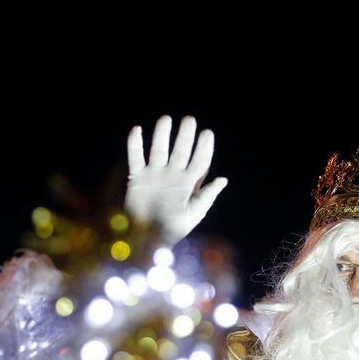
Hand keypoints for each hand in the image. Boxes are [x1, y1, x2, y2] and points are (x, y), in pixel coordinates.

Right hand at [125, 114, 228, 245]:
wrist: (146, 240)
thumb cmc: (172, 230)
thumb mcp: (193, 214)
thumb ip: (206, 196)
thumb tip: (224, 179)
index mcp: (189, 184)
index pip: (200, 162)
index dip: (204, 148)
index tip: (207, 134)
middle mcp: (173, 175)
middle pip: (181, 151)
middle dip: (185, 136)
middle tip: (190, 120)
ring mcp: (155, 175)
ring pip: (159, 150)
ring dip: (162, 135)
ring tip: (166, 119)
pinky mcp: (137, 178)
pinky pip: (136, 158)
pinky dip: (135, 145)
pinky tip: (137, 130)